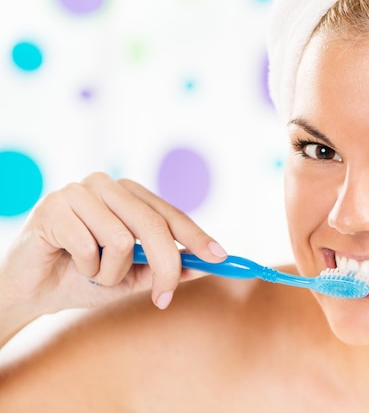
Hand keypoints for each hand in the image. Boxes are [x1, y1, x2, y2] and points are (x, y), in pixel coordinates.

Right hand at [0, 172, 226, 314]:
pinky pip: (89, 246)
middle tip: (163, 298)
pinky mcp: (54, 206)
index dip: (197, 237)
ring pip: (122, 239)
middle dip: (165, 268)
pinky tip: (70, 263)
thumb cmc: (83, 277)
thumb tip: (206, 264)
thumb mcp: (133, 276)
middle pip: (154, 225)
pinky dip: (85, 268)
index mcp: (129, 196)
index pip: (170, 214)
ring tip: (93, 272)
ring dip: (111, 272)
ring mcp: (79, 191)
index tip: (220, 258)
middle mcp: (107, 186)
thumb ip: (166, 267)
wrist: (32, 290)